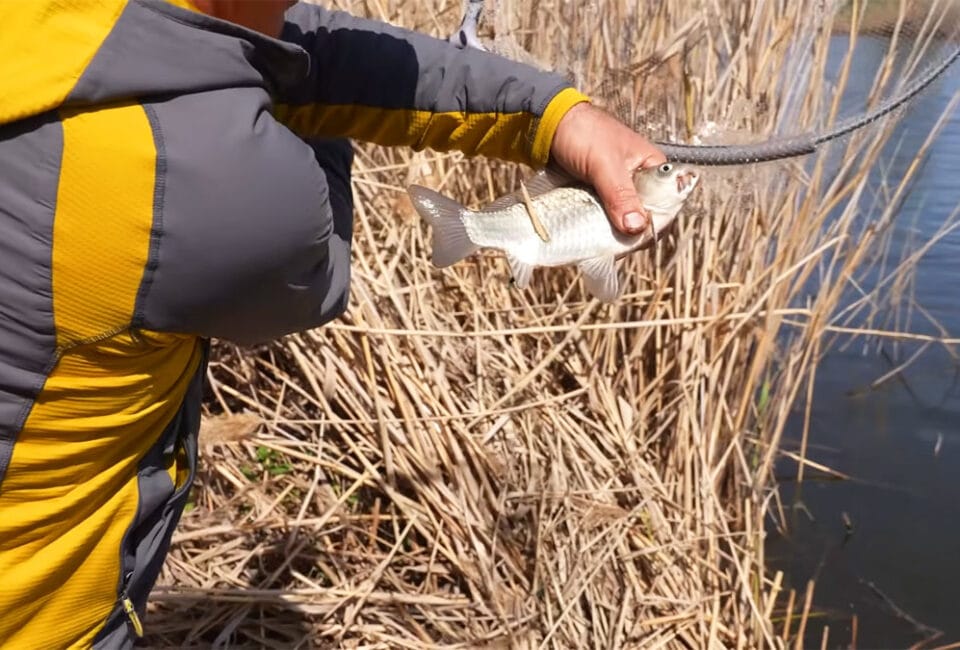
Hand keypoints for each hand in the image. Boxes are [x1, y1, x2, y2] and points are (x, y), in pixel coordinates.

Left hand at [548, 102, 666, 234]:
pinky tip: (591, 238)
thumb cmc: (585, 135)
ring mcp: (619, 190)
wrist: (551, 124)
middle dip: (631, 234)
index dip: (654, 226)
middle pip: (644, 217)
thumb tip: (637, 228)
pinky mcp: (600, 195)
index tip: (635, 242)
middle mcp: (640, 181)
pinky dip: (599, 227)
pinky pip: (605, 217)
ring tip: (600, 245)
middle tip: (612, 247)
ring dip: (613, 233)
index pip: (666, 205)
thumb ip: (621, 195)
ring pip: (623, 220)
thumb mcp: (605, 164)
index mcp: (653, 168)